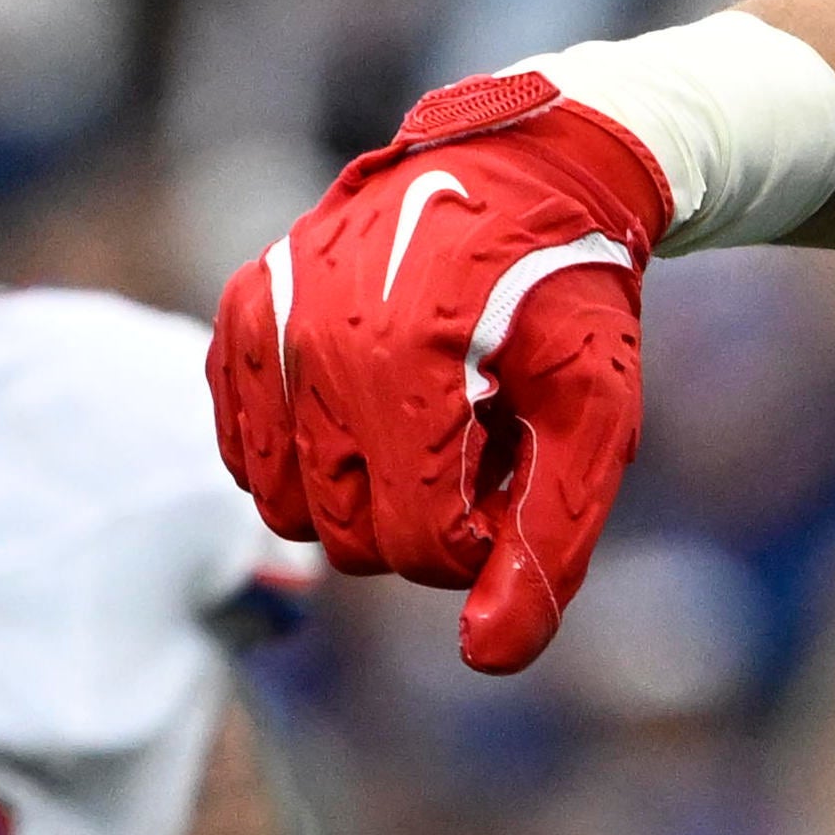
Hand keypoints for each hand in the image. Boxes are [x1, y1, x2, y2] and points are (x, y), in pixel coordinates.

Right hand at [208, 71, 670, 676]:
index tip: (515, 477)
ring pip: (287, 504)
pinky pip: (246, 451)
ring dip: (363, 486)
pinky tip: (373, 401)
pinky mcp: (238, 317)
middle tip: (480, 440)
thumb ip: (548, 547)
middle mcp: (311, 340)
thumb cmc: (571, 305)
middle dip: (420, 514)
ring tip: (429, 414)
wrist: (529, 172)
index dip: (477, 541)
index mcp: (403, 364)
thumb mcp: (596, 423)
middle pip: (345, 534)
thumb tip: (486, 662)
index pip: (409, 546)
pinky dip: (308, 454)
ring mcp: (263, 323)